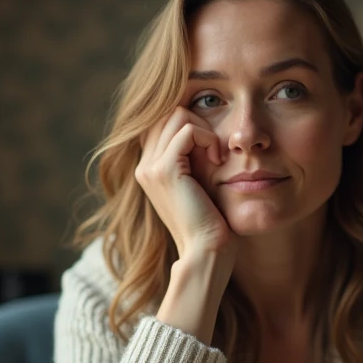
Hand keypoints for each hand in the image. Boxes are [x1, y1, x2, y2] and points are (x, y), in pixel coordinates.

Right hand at [135, 107, 235, 259]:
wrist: (205, 249)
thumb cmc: (209, 220)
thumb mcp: (198, 181)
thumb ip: (193, 156)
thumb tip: (202, 128)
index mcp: (148, 168)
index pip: (165, 121)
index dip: (192, 125)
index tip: (212, 149)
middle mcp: (144, 165)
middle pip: (169, 113)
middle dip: (199, 124)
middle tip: (216, 152)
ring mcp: (150, 167)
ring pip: (178, 115)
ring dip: (205, 130)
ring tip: (217, 157)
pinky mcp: (165, 169)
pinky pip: (188, 130)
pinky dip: (208, 138)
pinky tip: (218, 161)